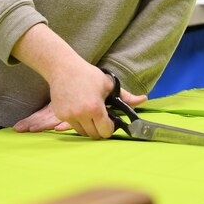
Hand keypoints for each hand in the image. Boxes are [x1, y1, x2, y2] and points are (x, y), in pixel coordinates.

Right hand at [9, 23, 145, 138]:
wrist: (63, 68)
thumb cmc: (88, 75)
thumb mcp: (109, 84)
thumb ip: (126, 97)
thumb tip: (144, 99)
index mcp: (95, 108)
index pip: (106, 132)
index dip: (110, 128)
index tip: (110, 121)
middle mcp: (81, 114)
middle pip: (94, 135)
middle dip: (100, 129)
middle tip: (102, 118)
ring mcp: (69, 116)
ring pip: (83, 132)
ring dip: (89, 127)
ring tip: (91, 114)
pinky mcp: (60, 115)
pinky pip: (72, 125)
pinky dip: (78, 122)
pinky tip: (80, 109)